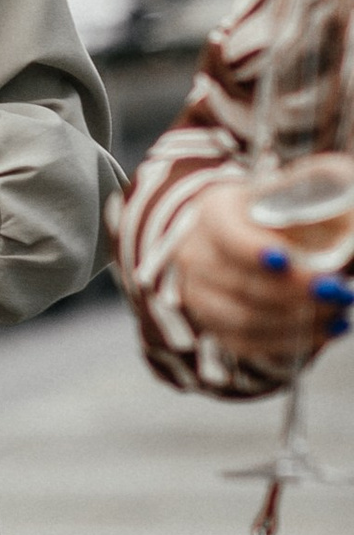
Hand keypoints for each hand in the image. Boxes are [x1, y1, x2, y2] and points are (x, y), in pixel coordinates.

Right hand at [171, 173, 350, 369]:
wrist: (231, 236)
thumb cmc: (270, 212)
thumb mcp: (291, 190)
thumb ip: (325, 195)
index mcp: (213, 213)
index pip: (229, 236)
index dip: (255, 251)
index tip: (285, 259)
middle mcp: (196, 255)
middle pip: (242, 283)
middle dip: (295, 292)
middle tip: (339, 290)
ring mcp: (199, 294)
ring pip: (245, 319)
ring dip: (297, 320)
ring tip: (339, 311)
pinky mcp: (213, 325)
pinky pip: (248, 344)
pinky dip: (289, 342)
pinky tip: (325, 330)